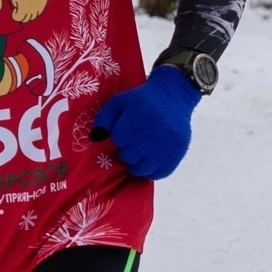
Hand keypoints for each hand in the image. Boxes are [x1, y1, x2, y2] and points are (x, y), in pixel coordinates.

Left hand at [89, 63, 201, 179]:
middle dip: (127, 150)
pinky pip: (158, 174)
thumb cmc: (142, 100)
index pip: (118, 140)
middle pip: (128, 157)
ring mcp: (165, 149)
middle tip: (133, 140)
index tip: (125, 130)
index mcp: (135, 122)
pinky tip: (150, 159)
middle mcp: (150, 138)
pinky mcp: (176, 156)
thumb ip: (103, 119)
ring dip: (137, 163)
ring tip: (140, 151)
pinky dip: (152, 170)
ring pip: (141, 169)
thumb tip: (95, 138)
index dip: (120, 136)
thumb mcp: (119, 102)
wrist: (174, 97)